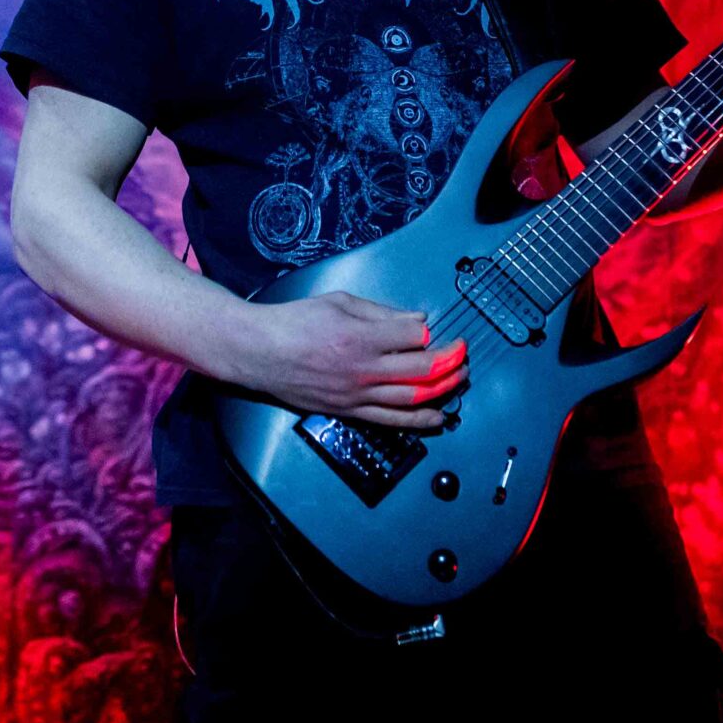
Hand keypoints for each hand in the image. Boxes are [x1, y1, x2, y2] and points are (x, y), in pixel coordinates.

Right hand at [236, 293, 468, 429]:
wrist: (258, 352)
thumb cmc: (294, 322)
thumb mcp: (339, 302)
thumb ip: (382, 312)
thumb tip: (418, 321)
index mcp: (360, 336)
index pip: (413, 337)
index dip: (430, 333)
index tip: (434, 329)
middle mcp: (362, 369)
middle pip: (421, 369)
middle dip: (450, 361)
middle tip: (463, 354)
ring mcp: (356, 394)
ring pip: (412, 397)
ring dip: (443, 390)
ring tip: (460, 380)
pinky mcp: (348, 411)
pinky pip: (390, 420)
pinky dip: (418, 420)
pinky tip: (438, 417)